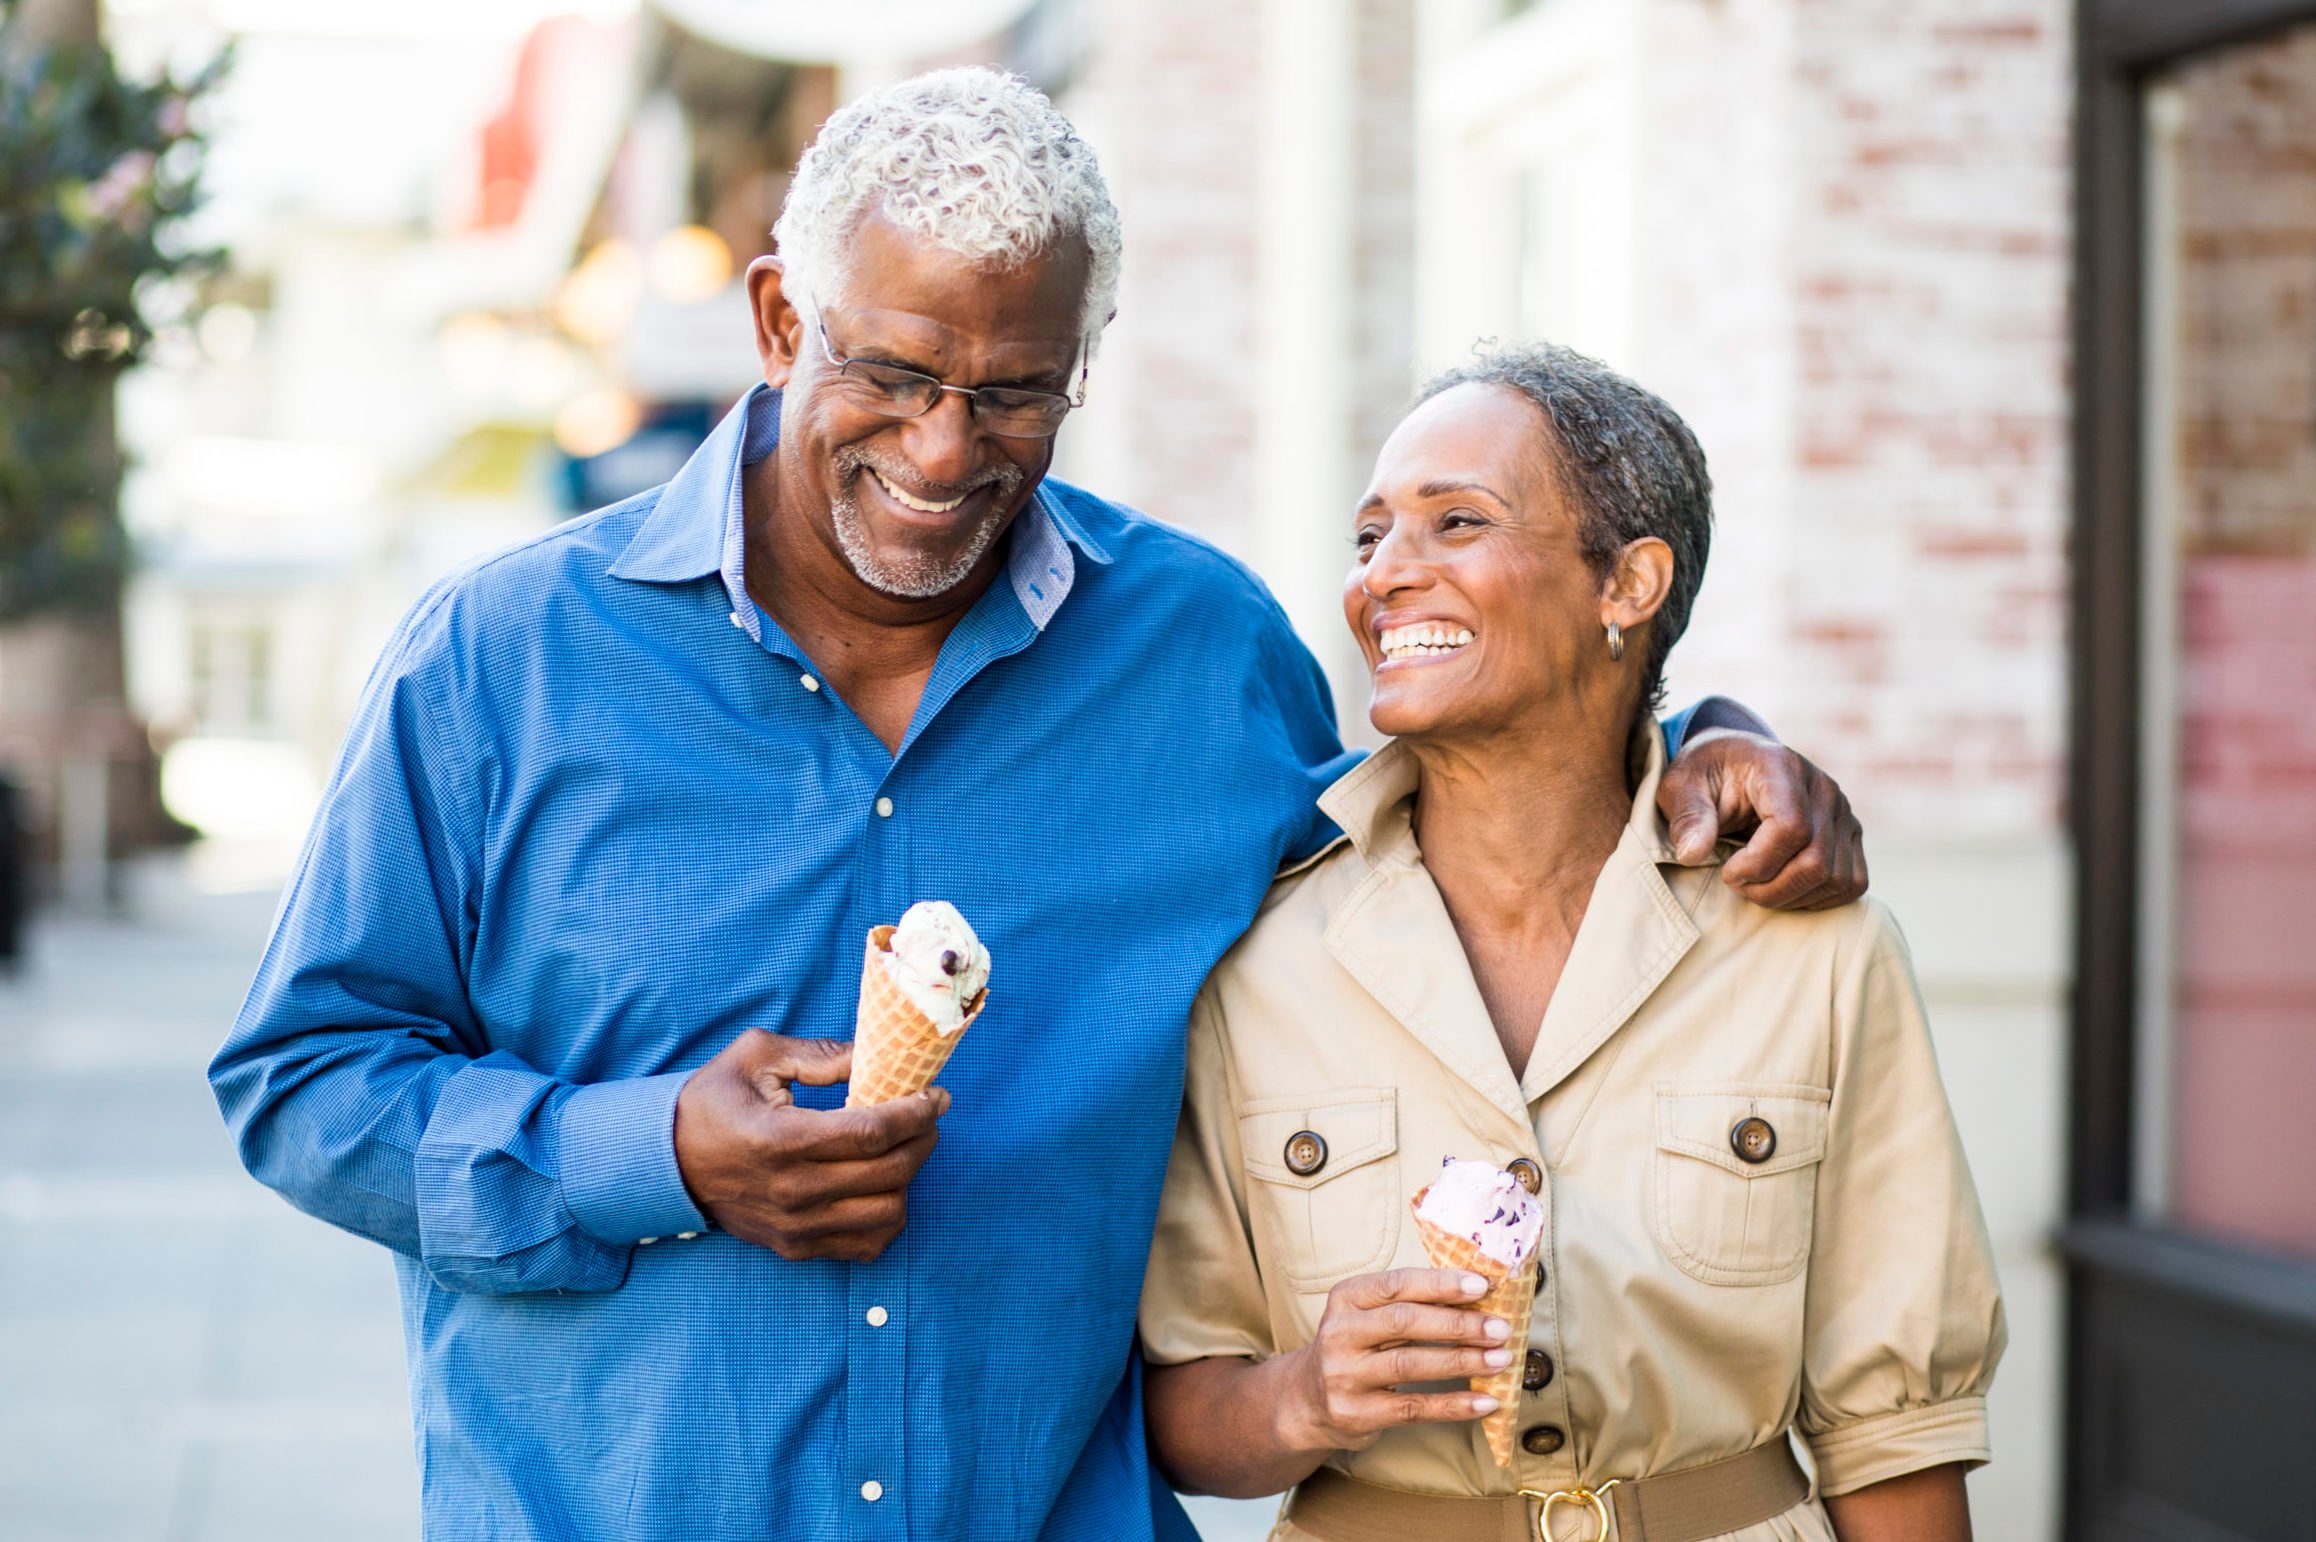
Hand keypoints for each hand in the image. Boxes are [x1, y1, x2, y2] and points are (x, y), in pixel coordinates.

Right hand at [672, 1029, 946, 1262]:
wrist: (665, 1163)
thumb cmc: (712, 1102)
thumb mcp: (755, 1056)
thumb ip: (820, 1054)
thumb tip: (876, 1059)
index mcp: (781, 1140)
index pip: (872, 1132)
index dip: (916, 1113)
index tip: (937, 1096)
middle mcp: (792, 1190)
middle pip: (890, 1172)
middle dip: (924, 1139)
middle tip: (928, 1116)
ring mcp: (795, 1226)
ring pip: (888, 1213)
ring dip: (910, 1178)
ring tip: (905, 1149)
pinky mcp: (795, 1247)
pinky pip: (866, 1245)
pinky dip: (888, 1218)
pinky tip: (883, 1187)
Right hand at [1273, 1268, 1509, 1453]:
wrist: (1306, 1399)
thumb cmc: (1356, 1347)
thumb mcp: (1368, 1315)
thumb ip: (1411, 1304)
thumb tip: (1478, 1296)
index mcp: (1346, 1298)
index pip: (1396, 1284)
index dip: (1440, 1284)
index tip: (1481, 1286)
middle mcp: (1339, 1333)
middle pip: (1404, 1322)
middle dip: (1458, 1324)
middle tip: (1499, 1328)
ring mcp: (1344, 1376)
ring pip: (1410, 1364)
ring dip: (1462, 1361)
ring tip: (1500, 1359)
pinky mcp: (1356, 1414)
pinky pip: (1413, 1408)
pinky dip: (1454, 1405)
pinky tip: (1485, 1402)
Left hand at [1658, 729, 1866, 909]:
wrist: (1734, 763)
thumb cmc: (1706, 775)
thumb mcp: (1682, 785)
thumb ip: (1688, 816)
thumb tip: (1693, 854)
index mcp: (1782, 768)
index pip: (1791, 828)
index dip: (1757, 863)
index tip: (1727, 871)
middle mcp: (1823, 789)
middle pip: (1816, 861)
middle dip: (1770, 889)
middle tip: (1737, 884)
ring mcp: (1843, 813)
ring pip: (1836, 879)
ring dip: (1791, 897)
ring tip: (1756, 886)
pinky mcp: (1850, 836)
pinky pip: (1851, 884)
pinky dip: (1817, 899)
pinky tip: (1783, 889)